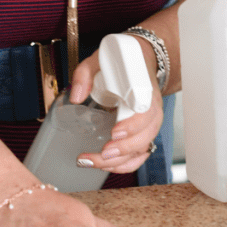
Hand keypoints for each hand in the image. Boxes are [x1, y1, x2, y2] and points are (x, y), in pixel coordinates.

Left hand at [69, 47, 164, 173]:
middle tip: (101, 153)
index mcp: (144, 92)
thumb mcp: (99, 60)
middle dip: (123, 150)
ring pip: (142, 149)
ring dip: (120, 161)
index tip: (115, 133)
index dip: (132, 126)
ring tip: (94, 162)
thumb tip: (75, 96)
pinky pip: (139, 155)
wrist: (141, 62)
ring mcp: (149, 125)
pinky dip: (124, 165)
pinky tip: (105, 166)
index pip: (146, 112)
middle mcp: (151, 111)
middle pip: (145, 137)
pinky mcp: (143, 134)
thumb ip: (84, 74)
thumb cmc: (121, 64)